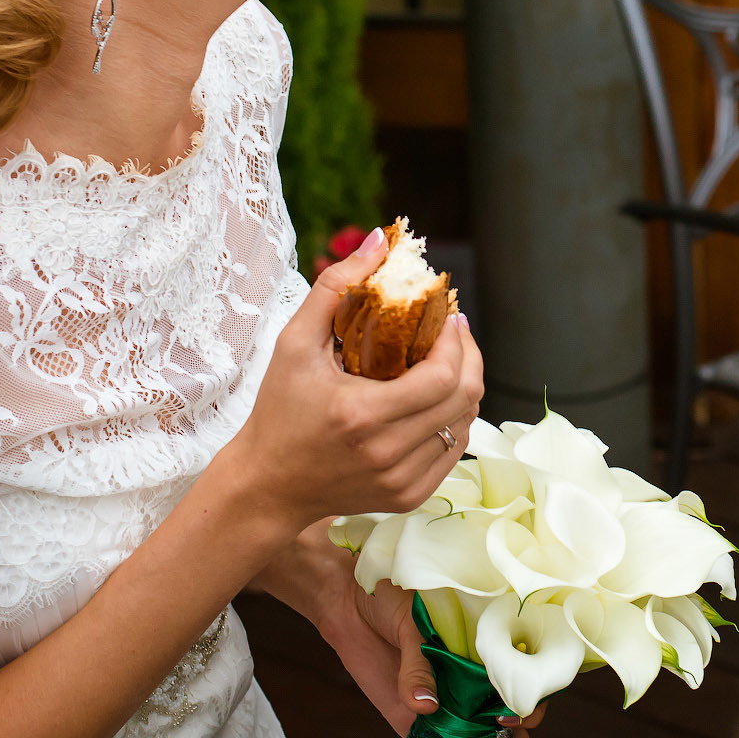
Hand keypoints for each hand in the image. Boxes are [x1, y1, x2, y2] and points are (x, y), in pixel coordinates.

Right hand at [223, 227, 486, 535]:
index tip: (450, 317)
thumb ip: (334, 287)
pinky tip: (438, 399)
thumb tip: (379, 241)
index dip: (458, 344)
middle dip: (470, 358)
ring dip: (465, 387)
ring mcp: (401, 481)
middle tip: (456, 333)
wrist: (268, 486)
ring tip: (447, 360)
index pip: (443, 378)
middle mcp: (387, 454)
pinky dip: (454, 420)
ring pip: (465, 425)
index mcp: (362, 416)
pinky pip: (454, 451)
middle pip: (465, 400)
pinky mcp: (408, 497)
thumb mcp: (293, 344)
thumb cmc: (278, 411)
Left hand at [254, 526, 540, 737]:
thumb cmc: (392, 594)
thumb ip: (419, 662)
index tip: (512, 718)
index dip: (527, 707)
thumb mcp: (411, 620)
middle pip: (513, 729)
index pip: (524, 686)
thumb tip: (425, 706)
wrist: (349, 600)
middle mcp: (476, 686)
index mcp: (488, 653)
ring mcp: (450, 711)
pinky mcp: (417, 727)